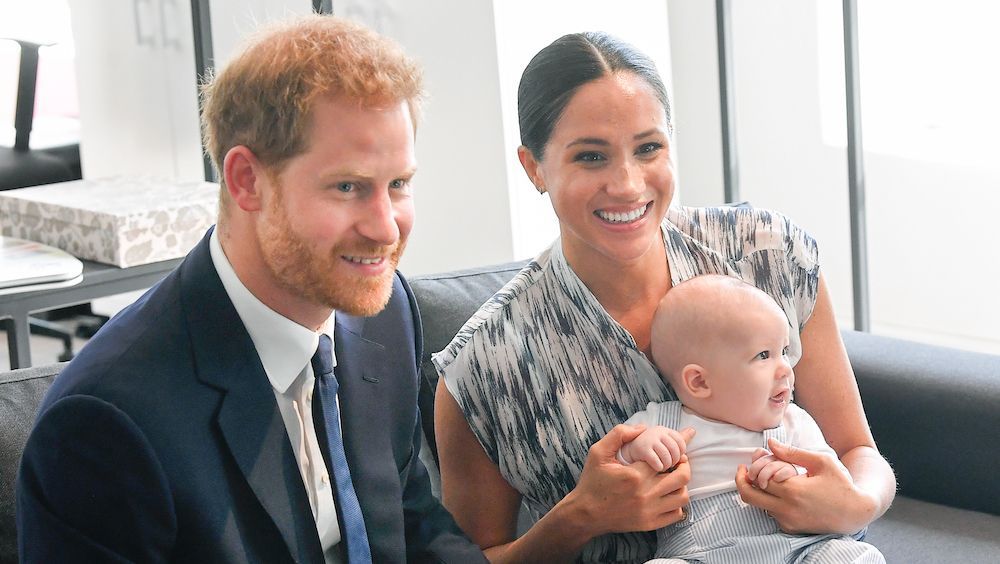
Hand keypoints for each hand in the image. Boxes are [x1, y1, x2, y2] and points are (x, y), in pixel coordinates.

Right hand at [568, 424, 692, 535]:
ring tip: (672, 478)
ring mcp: (649, 511)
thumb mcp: (598, 452)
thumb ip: (619, 434)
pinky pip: (677, 514)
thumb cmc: (592, 481)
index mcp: (635, 475)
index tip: (674, 449)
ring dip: (681, 485)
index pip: (667, 458)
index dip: (674, 451)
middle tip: (677, 462)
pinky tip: (667, 496)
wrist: (585, 513)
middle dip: (684, 465)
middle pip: (682, 477)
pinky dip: (677, 504)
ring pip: (683, 496)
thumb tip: (643, 427)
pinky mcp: (650, 524)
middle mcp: (645, 494)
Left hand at [736, 438, 878, 534]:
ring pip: (758, 505)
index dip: (753, 466)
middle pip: (749, 496)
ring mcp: (788, 521)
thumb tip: (770, 443)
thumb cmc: (840, 483)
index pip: (758, 478)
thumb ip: (793, 453)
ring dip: (757, 491)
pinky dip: (769, 501)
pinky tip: (779, 490)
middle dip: (741, 481)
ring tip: (766, 477)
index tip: (755, 457)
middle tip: (743, 471)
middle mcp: (787, 509)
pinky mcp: (791, 528)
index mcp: (793, 490)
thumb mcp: (821, 462)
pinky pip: (771, 514)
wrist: (856, 512)